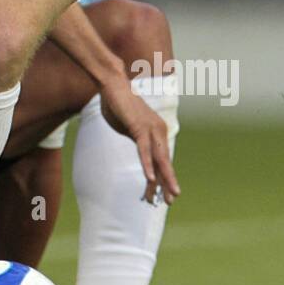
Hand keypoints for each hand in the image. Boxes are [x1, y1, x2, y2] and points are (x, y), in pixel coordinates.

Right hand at [99, 73, 179, 204]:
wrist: (112, 84)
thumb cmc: (117, 103)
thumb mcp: (127, 125)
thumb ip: (134, 137)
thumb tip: (136, 145)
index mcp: (156, 131)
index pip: (162, 160)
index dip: (163, 178)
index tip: (163, 194)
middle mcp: (159, 131)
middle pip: (165, 163)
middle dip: (168, 183)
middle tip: (171, 201)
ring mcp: (151, 129)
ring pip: (159, 160)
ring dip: (163, 180)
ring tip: (168, 196)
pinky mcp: (139, 128)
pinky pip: (144, 151)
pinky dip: (148, 165)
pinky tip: (150, 179)